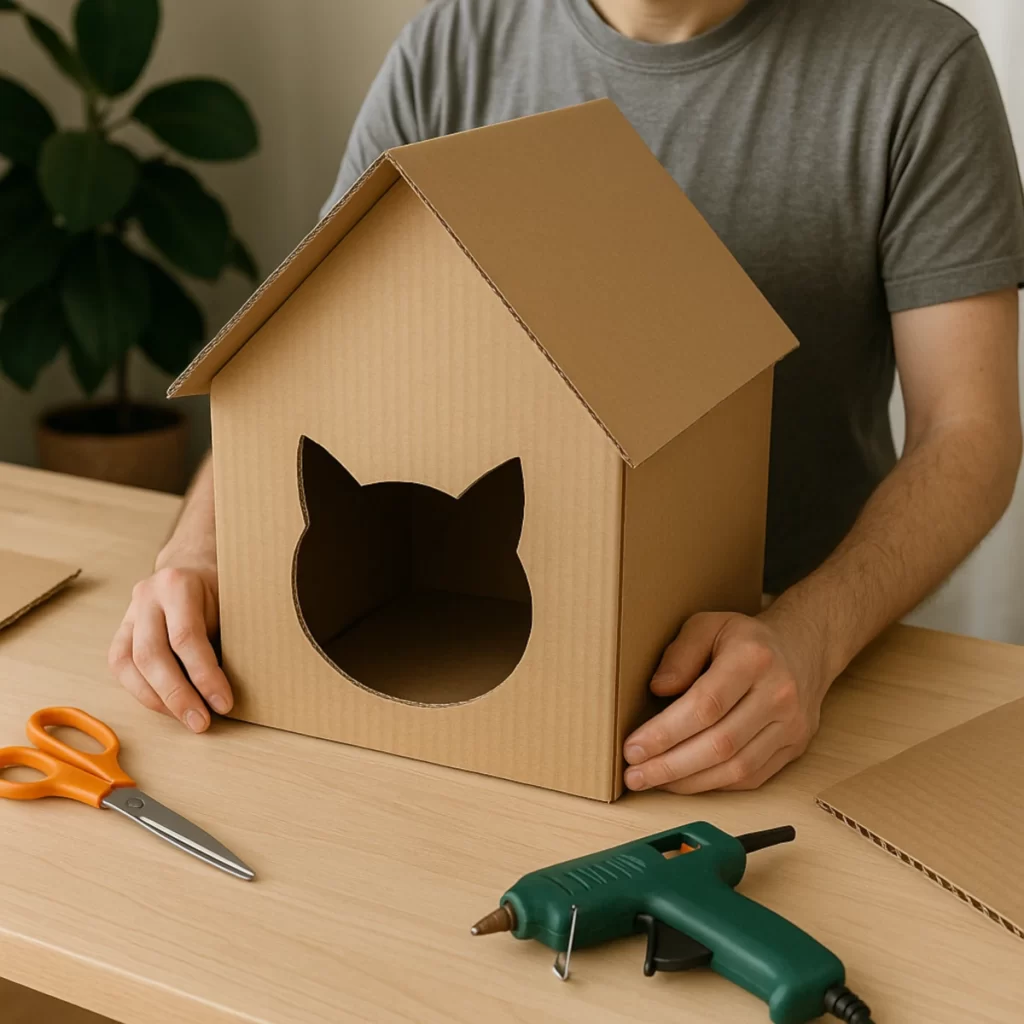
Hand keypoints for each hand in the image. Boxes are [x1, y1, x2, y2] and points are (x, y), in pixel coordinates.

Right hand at [108, 562, 231, 731]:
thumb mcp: (231, 602)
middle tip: (201, 723)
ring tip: (186, 720)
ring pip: (130, 664)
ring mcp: (129, 612)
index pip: (187, 638)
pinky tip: (165, 707)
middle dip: (178, 696)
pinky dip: (142, 692)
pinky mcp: (120, 630)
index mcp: (178, 584)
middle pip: (153, 656)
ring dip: (158, 700)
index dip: (205, 676)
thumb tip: (231, 689)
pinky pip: (121, 667)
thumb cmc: (220, 589)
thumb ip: (226, 637)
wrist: (191, 564)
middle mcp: (147, 596)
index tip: (224, 704)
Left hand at [622, 610, 827, 793]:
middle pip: (719, 743)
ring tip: (652, 781)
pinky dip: (714, 784)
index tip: (633, 747)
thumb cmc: (745, 639)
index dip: (666, 732)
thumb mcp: (707, 625)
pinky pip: (751, 777)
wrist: (804, 648)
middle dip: (670, 765)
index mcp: (753, 658)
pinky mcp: (795, 747)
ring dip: (689, 782)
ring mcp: (792, 725)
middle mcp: (779, 694)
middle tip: (635, 774)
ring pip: (737, 768)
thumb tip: (658, 688)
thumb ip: (680, 654)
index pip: (706, 705)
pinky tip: (685, 781)